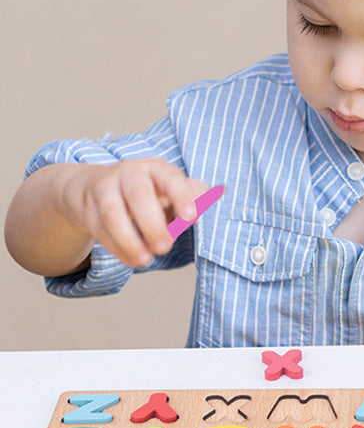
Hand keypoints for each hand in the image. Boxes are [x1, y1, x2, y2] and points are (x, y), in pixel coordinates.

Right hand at [57, 158, 208, 267]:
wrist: (90, 187)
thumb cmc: (144, 191)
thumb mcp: (169, 189)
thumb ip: (192, 194)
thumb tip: (211, 195)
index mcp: (156, 168)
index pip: (170, 178)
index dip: (181, 196)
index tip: (190, 217)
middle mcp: (129, 173)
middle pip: (139, 195)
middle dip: (152, 223)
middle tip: (165, 247)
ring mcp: (105, 189)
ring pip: (114, 214)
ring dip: (130, 240)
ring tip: (146, 259)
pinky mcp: (88, 209)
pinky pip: (101, 230)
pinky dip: (118, 248)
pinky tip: (133, 260)